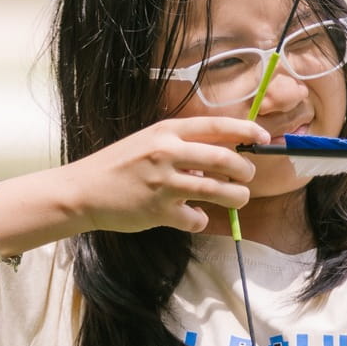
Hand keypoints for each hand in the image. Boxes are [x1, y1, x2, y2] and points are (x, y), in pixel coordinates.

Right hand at [62, 116, 269, 233]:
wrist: (83, 191)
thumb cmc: (119, 165)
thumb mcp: (149, 143)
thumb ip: (182, 146)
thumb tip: (220, 155)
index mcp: (167, 132)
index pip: (216, 126)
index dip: (246, 132)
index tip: (263, 138)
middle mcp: (168, 154)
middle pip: (225, 159)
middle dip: (245, 170)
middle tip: (247, 177)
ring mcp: (164, 183)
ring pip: (220, 191)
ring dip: (237, 197)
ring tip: (237, 198)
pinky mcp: (160, 211)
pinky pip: (197, 218)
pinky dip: (200, 219)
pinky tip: (193, 216)